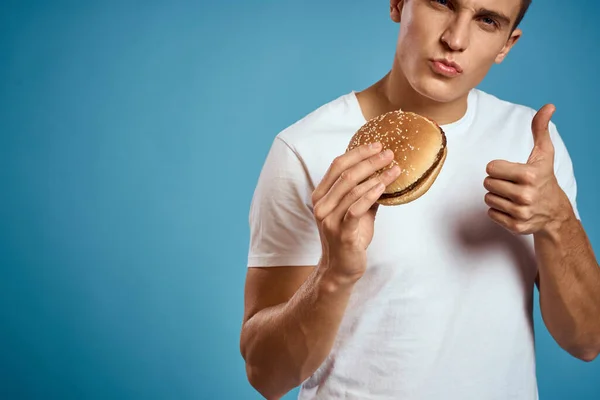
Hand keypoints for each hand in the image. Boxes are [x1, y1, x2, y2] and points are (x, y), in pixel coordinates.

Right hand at [312, 143, 400, 280]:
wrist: (340, 268)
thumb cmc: (348, 238)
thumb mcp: (355, 211)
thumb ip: (364, 193)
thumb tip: (385, 173)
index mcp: (321, 196)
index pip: (337, 165)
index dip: (357, 153)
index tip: (377, 145)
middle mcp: (322, 205)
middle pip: (345, 174)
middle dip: (369, 161)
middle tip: (389, 153)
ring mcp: (330, 219)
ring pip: (352, 190)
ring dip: (376, 176)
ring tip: (394, 169)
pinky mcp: (342, 232)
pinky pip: (356, 209)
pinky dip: (370, 195)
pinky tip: (383, 187)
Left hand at [484, 104, 567, 234]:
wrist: (554, 211)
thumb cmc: (544, 178)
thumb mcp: (543, 153)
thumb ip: (540, 129)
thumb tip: (548, 106)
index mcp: (529, 175)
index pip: (490, 168)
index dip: (498, 168)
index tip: (511, 171)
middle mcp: (525, 195)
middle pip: (487, 183)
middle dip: (496, 182)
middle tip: (511, 184)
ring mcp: (520, 212)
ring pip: (488, 199)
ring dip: (497, 196)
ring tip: (512, 195)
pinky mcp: (515, 226)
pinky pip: (491, 214)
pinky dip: (498, 211)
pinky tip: (511, 207)